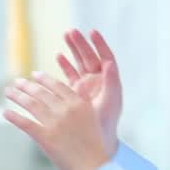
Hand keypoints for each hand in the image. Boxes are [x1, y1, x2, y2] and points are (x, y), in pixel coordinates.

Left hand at [4, 72, 111, 169]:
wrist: (94, 168)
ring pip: (31, 104)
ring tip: (8, 92)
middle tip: (17, 82)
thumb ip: (83, 102)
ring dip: (17, 96)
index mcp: (78, 104)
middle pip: (41, 92)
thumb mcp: (93, 119)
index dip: (43, 79)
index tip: (34, 75)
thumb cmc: (95, 146)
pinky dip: (14, 117)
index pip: (57, 86)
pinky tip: (5, 113)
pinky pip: (25, 123)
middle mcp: (65, 110)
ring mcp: (54, 123)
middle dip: (26, 85)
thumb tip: (79, 86)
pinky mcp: (45, 137)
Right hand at [57, 29, 121, 157]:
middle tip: (72, 32)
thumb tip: (110, 63)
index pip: (106, 56)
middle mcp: (98, 80)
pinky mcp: (75, 91)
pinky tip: (59, 55)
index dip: (100, 44)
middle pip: (90, 56)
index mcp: (109, 80)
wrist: (97, 137)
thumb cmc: (107, 122)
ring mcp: (86, 84)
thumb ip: (111, 81)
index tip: (92, 32)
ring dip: (73, 49)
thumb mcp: (110, 101)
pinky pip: (70, 74)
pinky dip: (65, 64)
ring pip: (80, 62)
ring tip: (65, 35)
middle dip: (81, 43)